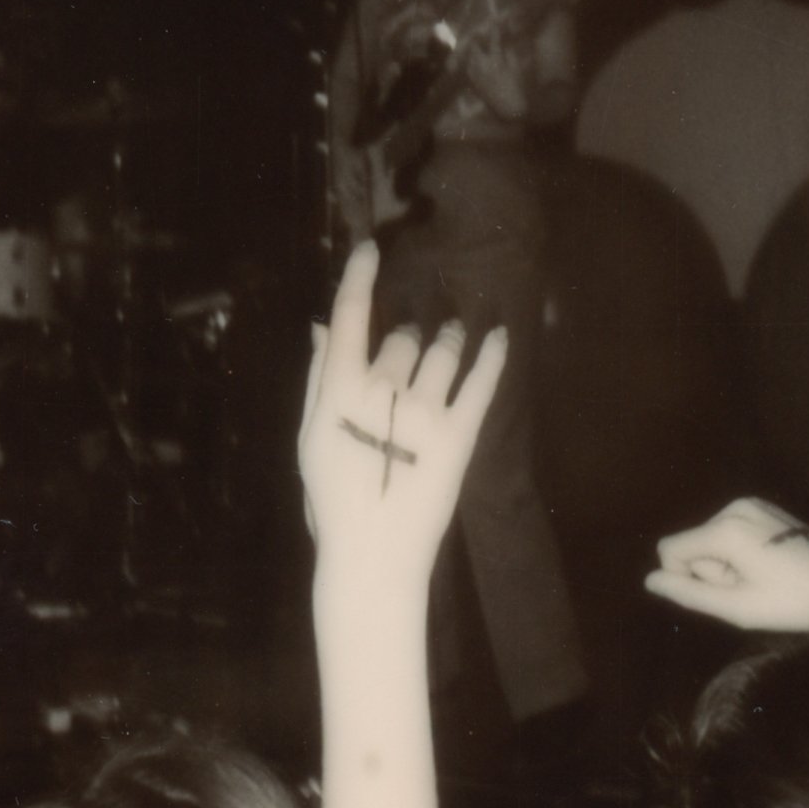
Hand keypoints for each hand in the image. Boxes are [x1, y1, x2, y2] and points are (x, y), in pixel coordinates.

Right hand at [300, 243, 506, 595]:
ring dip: (447, 337)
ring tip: (451, 333)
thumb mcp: (309, 440)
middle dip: (404, 339)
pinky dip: (492, 354)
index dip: (360, 279)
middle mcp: (384, 390)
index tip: (372, 250)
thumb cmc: (332, 502)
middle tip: (407, 350)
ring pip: (442, 351)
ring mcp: (426, 410)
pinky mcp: (461, 433)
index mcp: (339, 390)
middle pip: (401, 339)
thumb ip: (317, 381)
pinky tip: (499, 335)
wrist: (373, 558)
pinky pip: (481, 382)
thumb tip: (322, 328)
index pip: (350, 318)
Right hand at [644, 496, 808, 634]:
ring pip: (711, 540)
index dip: (686, 579)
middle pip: (693, 544)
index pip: (670, 550)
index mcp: (725, 528)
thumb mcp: (736, 607)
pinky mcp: (766, 508)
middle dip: (712, 571)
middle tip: (752, 589)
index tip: (726, 593)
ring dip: (728, 565)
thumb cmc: (793, 604)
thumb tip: (650, 580)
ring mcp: (753, 504)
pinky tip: (772, 567)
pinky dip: (742, 553)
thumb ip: (687, 592)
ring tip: (764, 580)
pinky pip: (731, 532)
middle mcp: (735, 506)